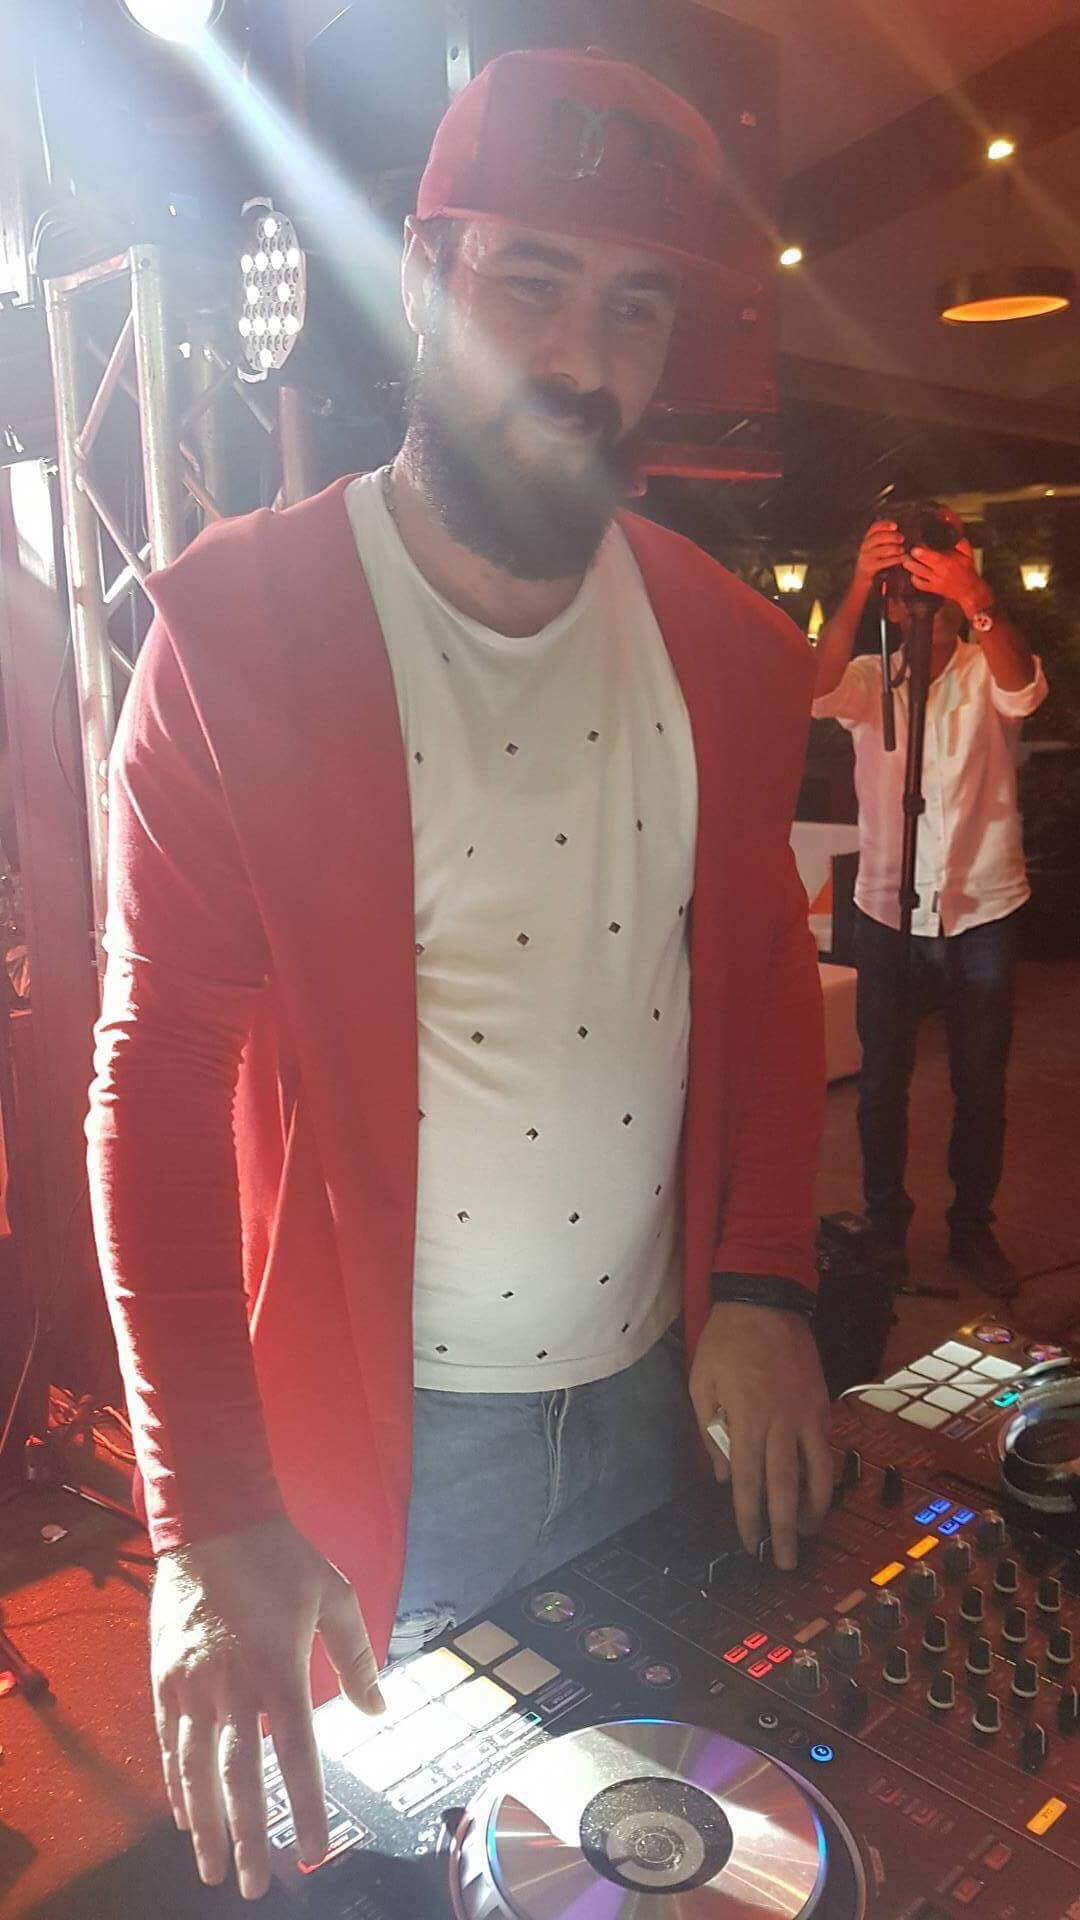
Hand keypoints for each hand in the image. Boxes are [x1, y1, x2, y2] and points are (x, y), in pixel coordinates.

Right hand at [151, 1515, 383, 1900]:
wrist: (212, 1519)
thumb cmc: (280, 1557)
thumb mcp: (335, 1595)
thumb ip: (356, 1657)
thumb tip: (378, 1710)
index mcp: (281, 1670)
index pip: (296, 1757)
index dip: (307, 1810)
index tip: (314, 1853)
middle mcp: (235, 1687)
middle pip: (240, 1780)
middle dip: (249, 1838)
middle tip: (254, 1886)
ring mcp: (193, 1684)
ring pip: (197, 1771)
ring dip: (207, 1826)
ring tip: (214, 1869)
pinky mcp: (165, 1677)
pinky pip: (170, 1742)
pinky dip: (176, 1784)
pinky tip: (185, 1815)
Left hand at [688, 1304, 832, 1569]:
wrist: (766, 1301)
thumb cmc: (725, 1342)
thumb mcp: (700, 1383)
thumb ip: (710, 1432)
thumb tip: (723, 1475)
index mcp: (747, 1420)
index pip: (749, 1482)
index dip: (750, 1518)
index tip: (750, 1544)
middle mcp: (782, 1423)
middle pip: (787, 1488)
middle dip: (785, 1530)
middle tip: (787, 1562)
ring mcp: (808, 1414)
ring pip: (818, 1472)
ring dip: (814, 1507)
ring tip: (808, 1532)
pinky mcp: (823, 1404)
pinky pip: (826, 1448)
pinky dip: (825, 1474)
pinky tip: (819, 1490)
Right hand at [853, 520, 904, 586]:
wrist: (861, 581)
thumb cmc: (874, 562)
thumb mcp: (876, 548)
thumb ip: (885, 540)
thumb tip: (899, 532)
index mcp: (867, 539)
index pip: (874, 527)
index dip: (885, 524)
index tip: (895, 526)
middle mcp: (864, 547)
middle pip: (878, 537)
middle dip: (892, 536)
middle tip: (902, 539)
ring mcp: (866, 557)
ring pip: (882, 549)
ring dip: (895, 548)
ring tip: (902, 550)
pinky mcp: (869, 568)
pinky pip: (884, 562)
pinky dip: (895, 559)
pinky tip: (902, 559)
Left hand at [900, 537, 984, 615]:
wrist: (969, 590)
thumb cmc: (967, 571)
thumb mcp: (967, 554)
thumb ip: (961, 543)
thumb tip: (953, 533)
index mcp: (946, 562)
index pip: (929, 556)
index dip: (919, 550)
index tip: (915, 545)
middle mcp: (938, 572)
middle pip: (919, 566)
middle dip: (910, 558)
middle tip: (906, 551)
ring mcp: (934, 581)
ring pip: (916, 575)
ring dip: (909, 567)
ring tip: (906, 559)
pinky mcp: (932, 589)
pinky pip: (919, 584)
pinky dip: (913, 578)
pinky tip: (913, 572)